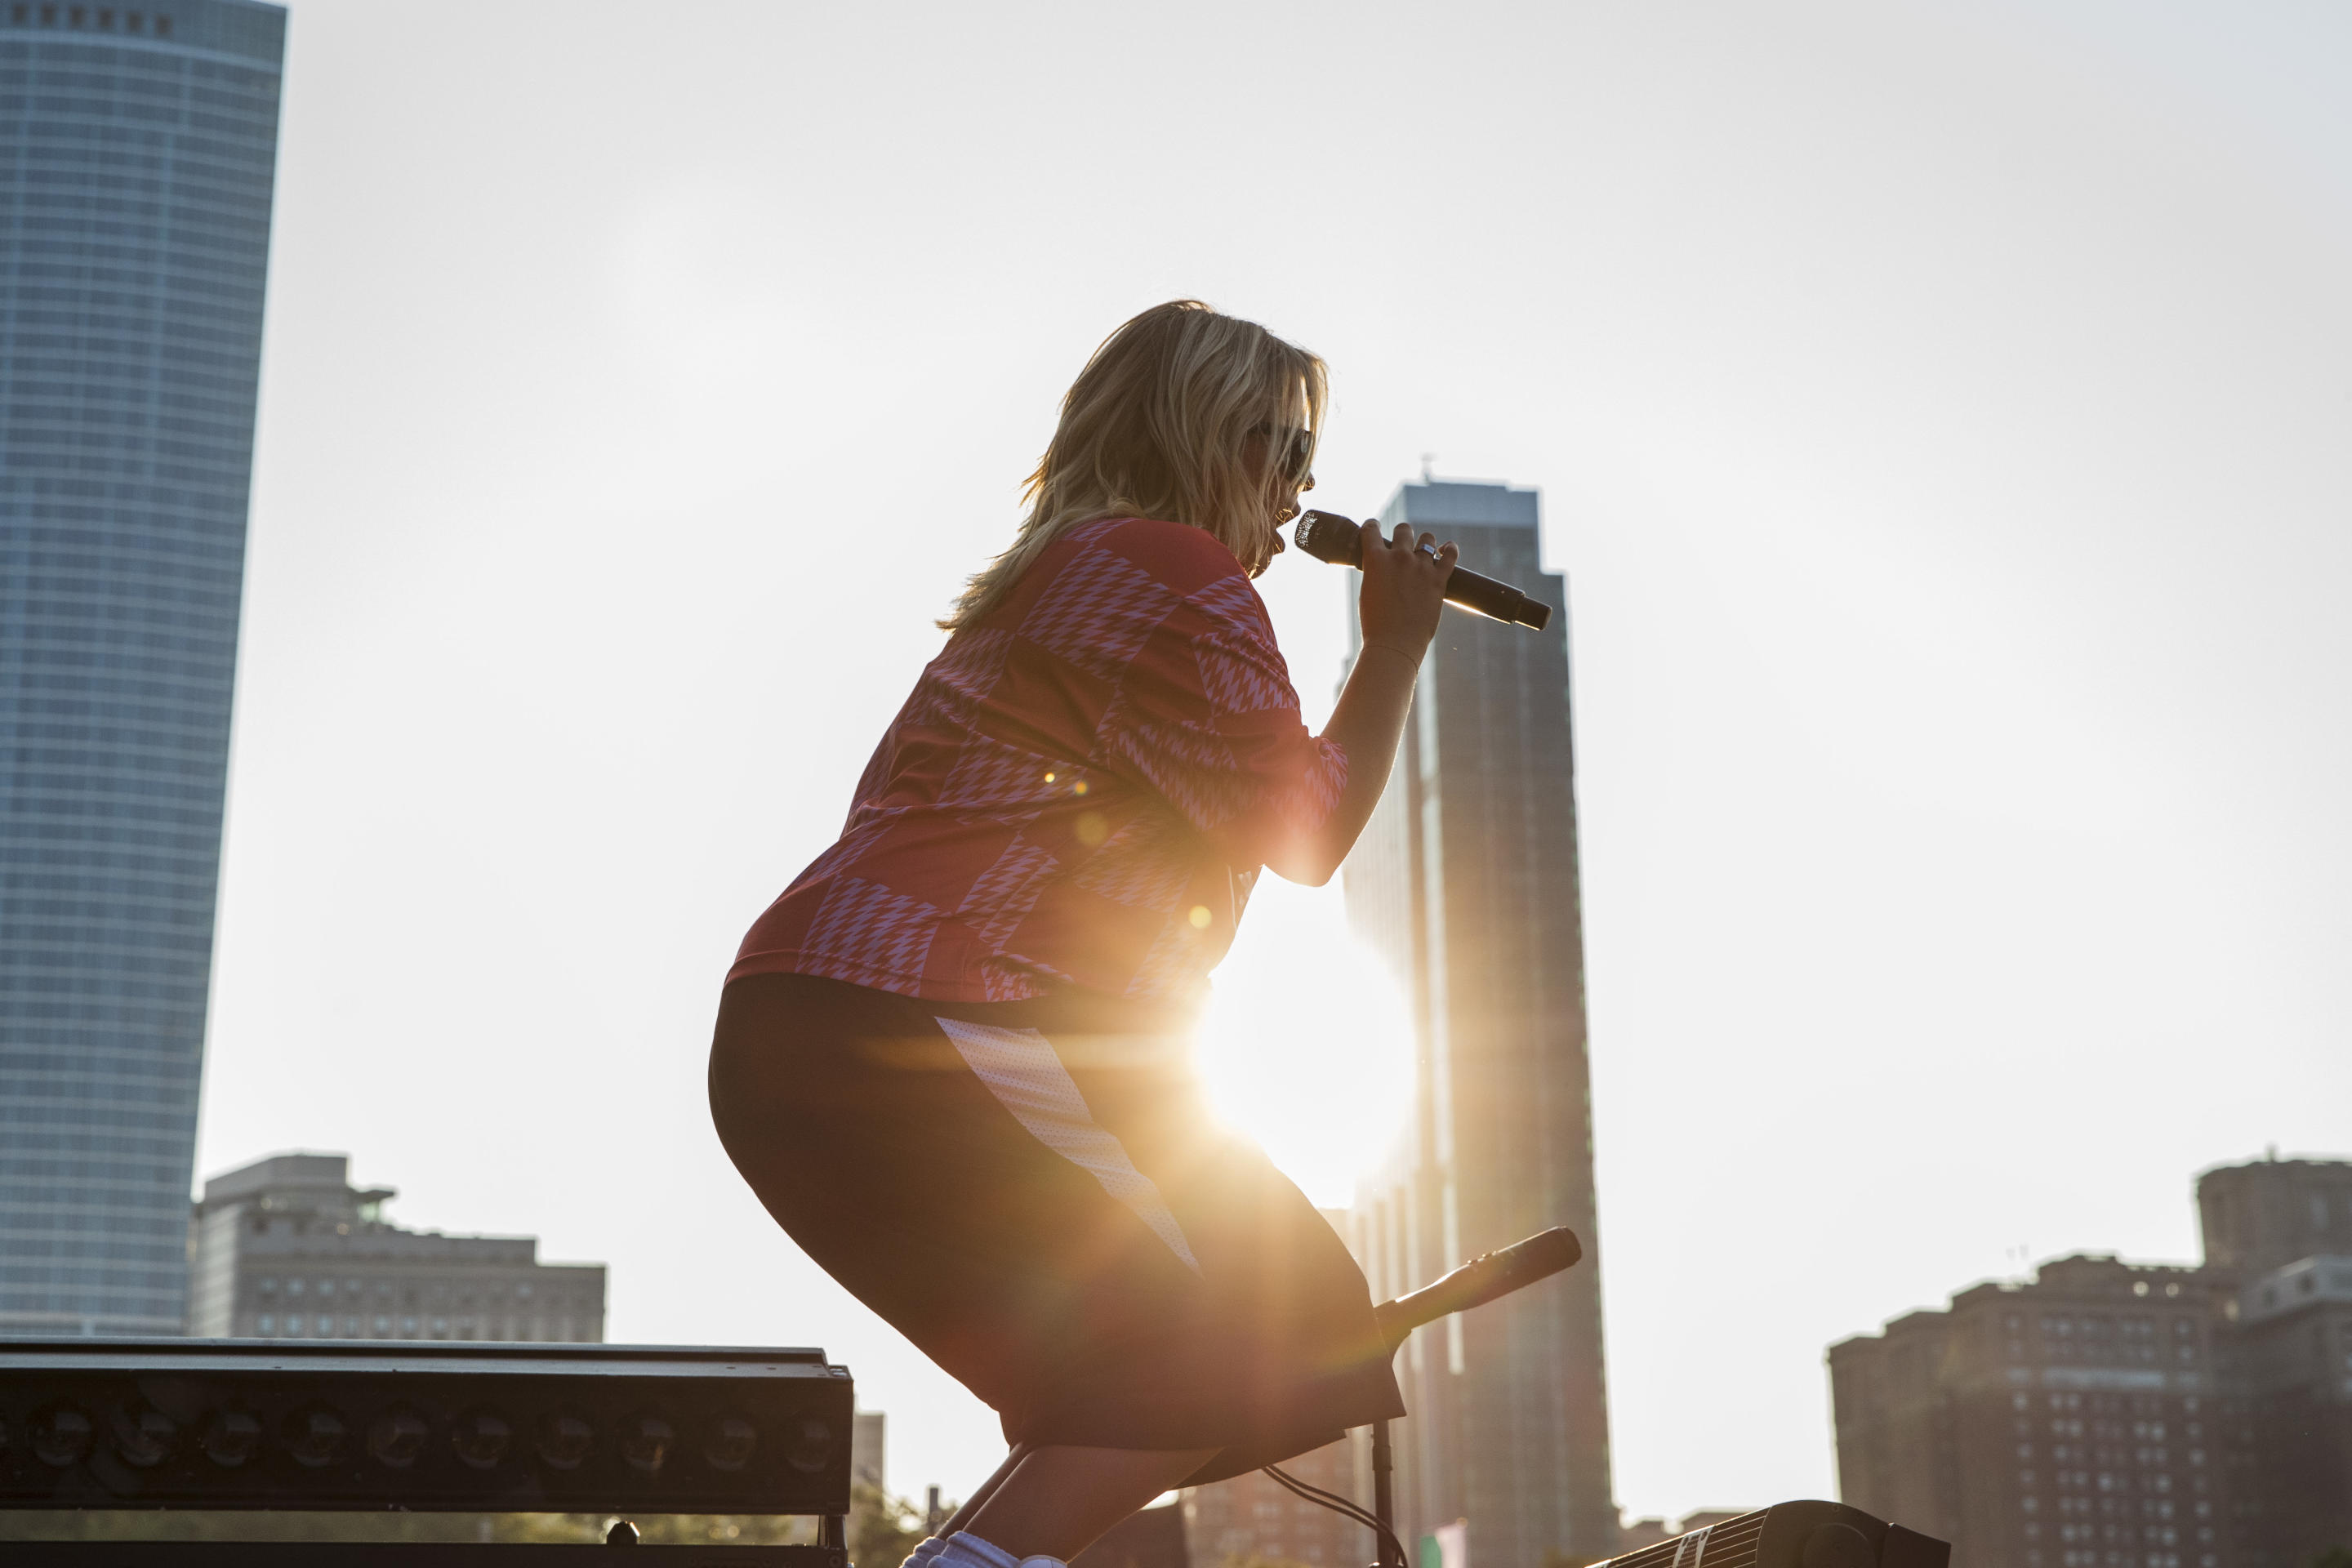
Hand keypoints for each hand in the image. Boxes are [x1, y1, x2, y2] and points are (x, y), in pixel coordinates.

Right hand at [1355, 520, 1456, 658]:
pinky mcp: (1439, 579)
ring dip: (1425, 542)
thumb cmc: (1376, 625)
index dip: (1372, 527)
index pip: (1371, 529)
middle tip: (1402, 546)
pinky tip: (1448, 548)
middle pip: (1403, 529)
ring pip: (1427, 539)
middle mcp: (1399, 558)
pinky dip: (1450, 549)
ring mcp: (1420, 567)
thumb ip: (1376, 573)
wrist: (1394, 644)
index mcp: (1375, 560)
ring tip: (1425, 551)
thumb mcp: (1367, 592)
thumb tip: (1385, 568)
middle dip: (1402, 535)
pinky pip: (1450, 555)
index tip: (1374, 529)